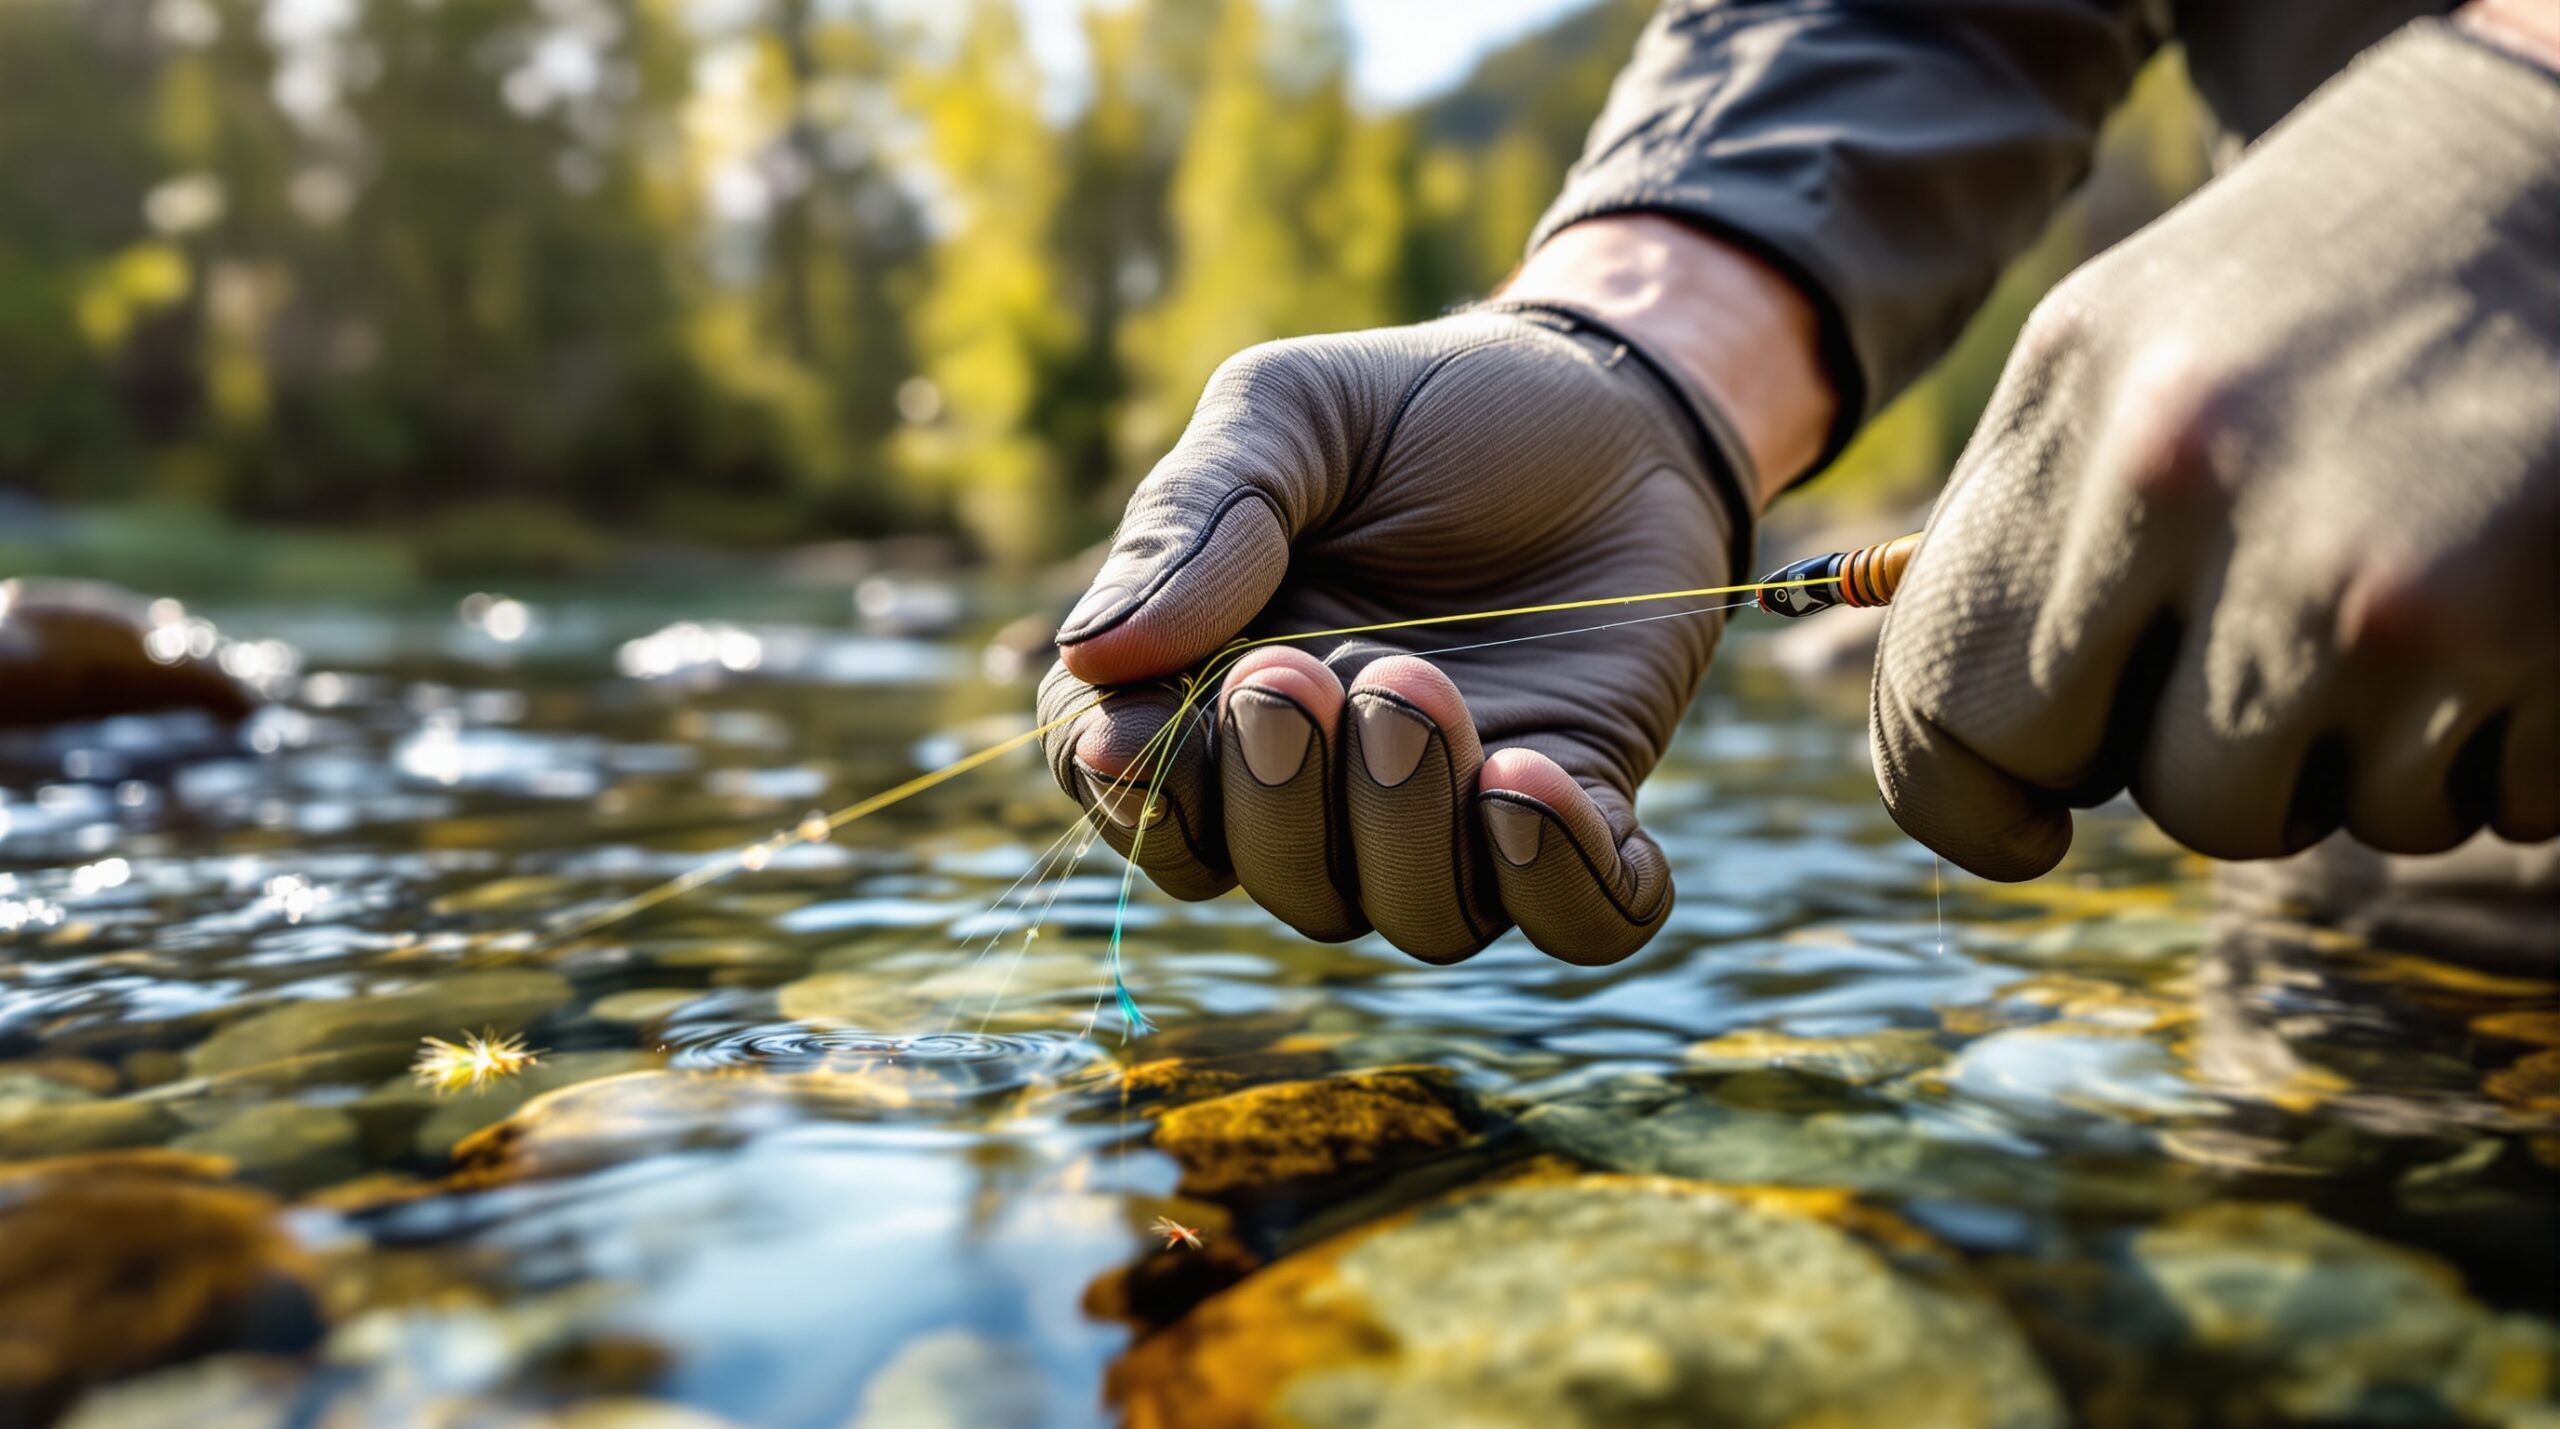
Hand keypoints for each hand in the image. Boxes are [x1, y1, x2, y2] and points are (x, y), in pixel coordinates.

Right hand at [1035, 219, 1831, 964]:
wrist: (1613, 394)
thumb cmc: (1424, 406)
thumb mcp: (1290, 411)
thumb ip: (1192, 520)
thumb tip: (1089, 660)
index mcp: (1222, 687)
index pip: (1133, 799)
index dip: (1126, 799)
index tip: (1130, 736)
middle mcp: (1333, 776)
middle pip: (1270, 875)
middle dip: (1275, 804)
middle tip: (1304, 674)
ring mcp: (1463, 803)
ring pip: (1415, 917)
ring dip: (1404, 832)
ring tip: (1418, 690)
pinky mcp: (1587, 803)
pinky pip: (1579, 919)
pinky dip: (1556, 880)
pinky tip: (1533, 780)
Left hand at [1871, 21, 2559, 879]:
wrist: (2542, 168)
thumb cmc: (2298, 288)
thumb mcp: (2105, 361)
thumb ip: (2011, 549)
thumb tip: (1947, 748)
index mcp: (2085, 420)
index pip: (1956, 708)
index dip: (1973, 799)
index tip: (2025, 818)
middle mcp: (2214, 489)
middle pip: (2167, 796)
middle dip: (2197, 758)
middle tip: (2251, 651)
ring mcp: (2392, 571)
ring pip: (2331, 817)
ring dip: (2358, 751)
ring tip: (2394, 588)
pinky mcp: (2545, 630)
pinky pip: (2484, 804)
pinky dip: (2491, 743)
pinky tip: (2499, 598)